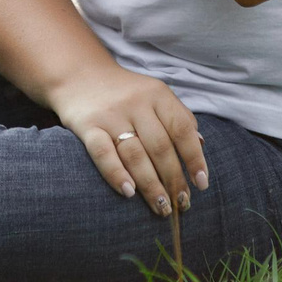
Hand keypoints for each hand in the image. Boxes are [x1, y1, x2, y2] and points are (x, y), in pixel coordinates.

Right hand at [52, 66, 208, 216]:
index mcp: (157, 94)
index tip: (202, 184)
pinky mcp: (87, 126)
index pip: (181, 129)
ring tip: (161, 207)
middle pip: (160, 147)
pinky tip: (129, 192)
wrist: (79, 74)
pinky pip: (102, 153)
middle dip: (174, 180)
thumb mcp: (155, 94)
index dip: (194, 158)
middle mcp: (135, 103)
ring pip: (135, 154)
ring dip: (151, 185)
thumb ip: (178, 117)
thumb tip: (201, 146)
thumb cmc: (125, 92)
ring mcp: (110, 115)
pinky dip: (116, 174)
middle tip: (182, 204)